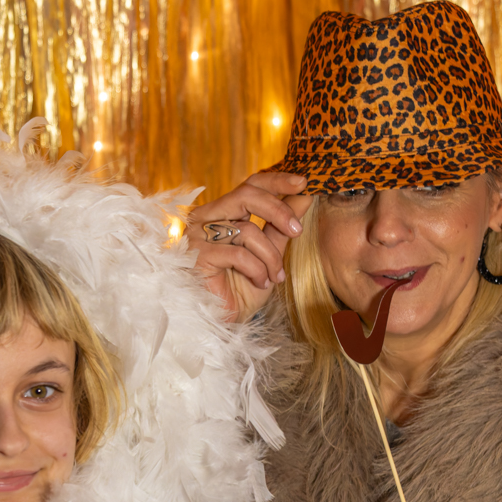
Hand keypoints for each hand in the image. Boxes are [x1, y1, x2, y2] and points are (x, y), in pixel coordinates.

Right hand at [183, 169, 312, 320]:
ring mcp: (198, 235)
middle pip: (246, 195)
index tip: (303, 183)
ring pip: (247, 229)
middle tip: (298, 230)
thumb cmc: (241, 289)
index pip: (249, 184)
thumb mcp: (269, 253)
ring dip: (270, 256)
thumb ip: (281, 226)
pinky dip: (257, 269)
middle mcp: (206, 218)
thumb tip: (304, 195)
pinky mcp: (197, 256)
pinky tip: (260, 282)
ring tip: (275, 275)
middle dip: (278, 210)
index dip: (276, 180)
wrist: (222, 321)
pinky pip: (239, 254)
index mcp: (222, 213)